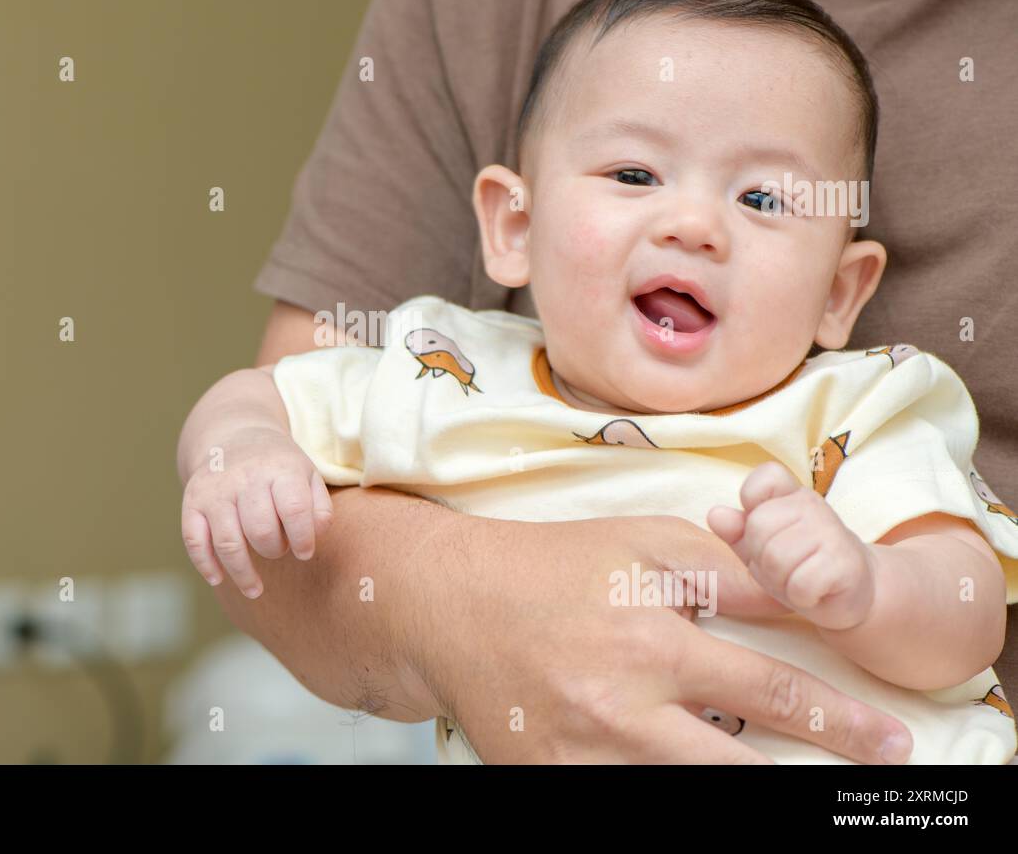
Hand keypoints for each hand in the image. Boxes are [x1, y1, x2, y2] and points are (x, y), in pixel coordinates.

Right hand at [180, 426, 332, 597]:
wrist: (234, 435)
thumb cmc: (279, 467)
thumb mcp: (308, 475)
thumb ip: (320, 508)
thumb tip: (313, 540)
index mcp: (280, 469)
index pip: (293, 509)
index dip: (302, 539)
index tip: (305, 554)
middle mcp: (245, 477)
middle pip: (260, 529)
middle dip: (273, 550)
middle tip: (278, 549)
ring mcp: (215, 490)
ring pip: (228, 542)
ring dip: (242, 573)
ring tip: (255, 589)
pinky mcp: (192, 501)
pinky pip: (195, 540)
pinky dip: (206, 564)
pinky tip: (219, 579)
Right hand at [407, 511, 911, 762]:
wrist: (451, 607)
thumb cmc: (554, 565)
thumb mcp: (641, 542)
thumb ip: (725, 568)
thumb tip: (801, 597)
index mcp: (651, 629)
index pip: (769, 676)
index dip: (838, 704)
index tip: (886, 730)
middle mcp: (625, 695)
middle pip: (748, 746)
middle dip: (824, 752)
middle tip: (877, 756)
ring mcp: (589, 747)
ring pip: (698, 783)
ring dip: (748, 780)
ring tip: (791, 781)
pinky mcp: (557, 778)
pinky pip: (635, 795)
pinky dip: (672, 782)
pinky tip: (689, 767)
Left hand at [707, 461, 874, 629]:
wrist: (851, 592)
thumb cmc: (799, 564)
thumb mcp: (759, 547)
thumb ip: (736, 530)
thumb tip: (716, 514)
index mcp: (790, 494)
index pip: (762, 480)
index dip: (752, 506)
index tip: (767, 529)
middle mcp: (812, 505)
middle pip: (758, 528)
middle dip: (762, 558)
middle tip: (785, 565)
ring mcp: (832, 531)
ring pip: (776, 558)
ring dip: (781, 580)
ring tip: (799, 578)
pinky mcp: (845, 562)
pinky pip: (799, 584)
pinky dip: (801, 596)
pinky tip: (814, 592)